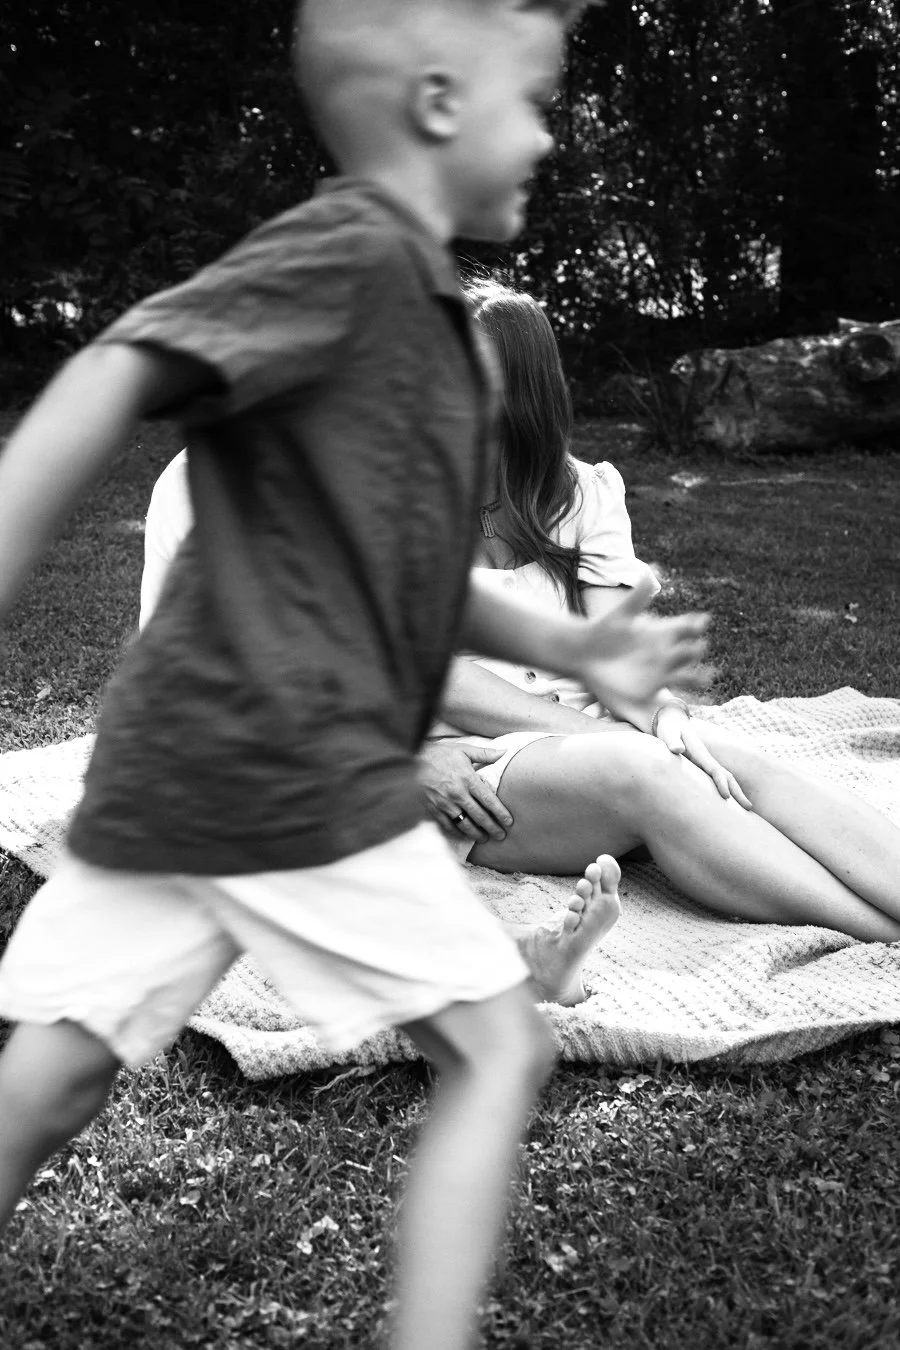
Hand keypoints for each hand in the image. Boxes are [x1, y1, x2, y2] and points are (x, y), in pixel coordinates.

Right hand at [416, 742, 513, 842]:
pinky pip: (448, 825)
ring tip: (484, 838)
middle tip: (501, 836)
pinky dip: (457, 832)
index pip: (489, 800)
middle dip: (492, 828)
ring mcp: (445, 803)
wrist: (412, 758)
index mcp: (468, 779)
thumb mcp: (463, 749)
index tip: (509, 822)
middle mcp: (458, 794)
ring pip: (464, 824)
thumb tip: (504, 752)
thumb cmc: (439, 753)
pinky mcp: (434, 808)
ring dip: (476, 834)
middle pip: (479, 816)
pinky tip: (464, 835)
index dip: (500, 813)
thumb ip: (484, 753)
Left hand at [578, 574, 710, 719]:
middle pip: (689, 652)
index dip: (695, 625)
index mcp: (663, 632)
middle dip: (695, 650)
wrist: (585, 653)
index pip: (686, 628)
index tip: (701, 621)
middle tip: (697, 648)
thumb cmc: (604, 629)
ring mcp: (661, 672)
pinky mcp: (651, 690)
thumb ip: (639, 595)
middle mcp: (666, 652)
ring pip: (688, 676)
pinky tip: (687, 705)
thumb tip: (654, 569)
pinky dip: (681, 702)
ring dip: (698, 677)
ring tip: (705, 677)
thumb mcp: (621, 612)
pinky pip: (670, 696)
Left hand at [653, 705, 752, 808]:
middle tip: (748, 808)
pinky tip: (729, 801)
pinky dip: (727, 789)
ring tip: (747, 808)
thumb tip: (678, 750)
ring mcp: (706, 762)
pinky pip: (717, 779)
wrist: (672, 720)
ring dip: (736, 792)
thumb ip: (672, 741)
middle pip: (726, 776)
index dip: (721, 783)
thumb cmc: (669, 728)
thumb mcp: (668, 733)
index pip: (714, 770)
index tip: (726, 797)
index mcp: (700, 752)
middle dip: (737, 792)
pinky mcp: (702, 766)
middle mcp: (707, 758)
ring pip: (725, 778)